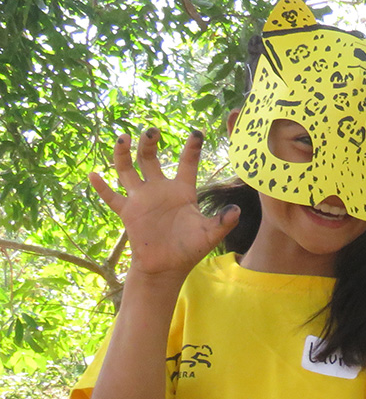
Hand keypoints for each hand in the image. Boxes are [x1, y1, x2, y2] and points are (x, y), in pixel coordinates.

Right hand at [89, 128, 238, 284]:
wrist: (167, 267)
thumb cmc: (190, 249)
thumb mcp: (210, 234)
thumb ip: (223, 221)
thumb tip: (237, 210)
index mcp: (182, 191)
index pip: (187, 164)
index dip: (191, 148)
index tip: (196, 132)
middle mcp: (160, 189)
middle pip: (150, 159)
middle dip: (149, 143)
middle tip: (151, 130)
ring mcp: (142, 199)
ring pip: (128, 170)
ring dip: (123, 154)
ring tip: (122, 138)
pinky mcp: (128, 211)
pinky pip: (112, 197)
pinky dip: (102, 187)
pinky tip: (94, 175)